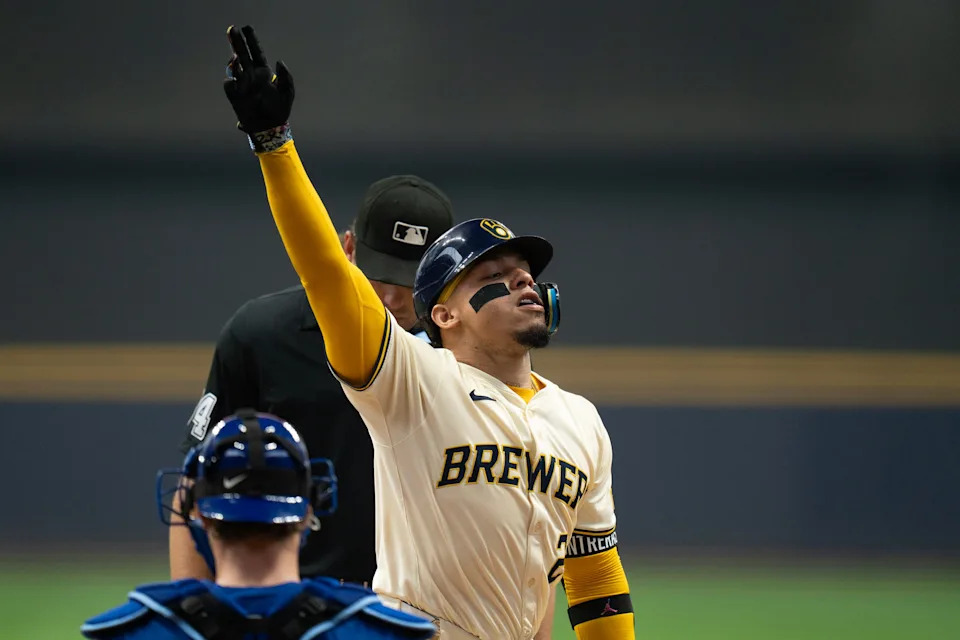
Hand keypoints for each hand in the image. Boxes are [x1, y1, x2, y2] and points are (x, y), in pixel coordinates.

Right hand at [223, 25, 294, 149]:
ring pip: (234, 67)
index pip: (256, 52)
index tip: (246, 27)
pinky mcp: (235, 96)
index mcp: (264, 72)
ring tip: (237, 57)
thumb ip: (286, 77)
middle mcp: (251, 76)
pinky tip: (237, 78)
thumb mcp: (288, 92)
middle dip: (236, 42)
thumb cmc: (280, 111)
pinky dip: (232, 80)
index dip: (251, 40)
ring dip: (234, 61)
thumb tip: (278, 61)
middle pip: (242, 54)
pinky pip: (229, 84)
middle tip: (232, 29)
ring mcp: (242, 85)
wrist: (270, 128)